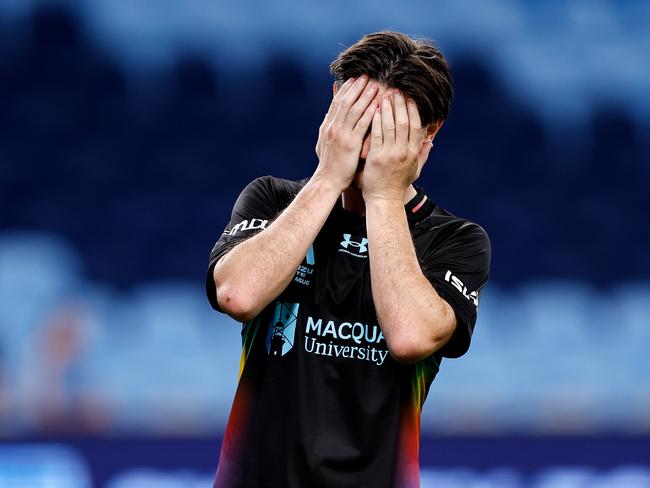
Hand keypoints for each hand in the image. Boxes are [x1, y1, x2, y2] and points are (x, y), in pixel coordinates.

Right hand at [314, 75, 377, 191]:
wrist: (327, 180)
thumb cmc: (329, 164)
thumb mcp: (324, 142)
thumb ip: (328, 127)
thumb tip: (330, 114)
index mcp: (327, 126)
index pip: (337, 102)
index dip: (346, 89)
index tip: (355, 78)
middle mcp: (333, 127)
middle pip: (346, 101)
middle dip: (356, 87)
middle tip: (367, 76)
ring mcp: (341, 135)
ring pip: (354, 110)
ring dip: (365, 96)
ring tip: (375, 85)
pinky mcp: (350, 144)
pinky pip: (361, 125)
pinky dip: (369, 113)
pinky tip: (377, 105)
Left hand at [361, 90, 432, 201]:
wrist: (384, 200)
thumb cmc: (398, 185)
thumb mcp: (415, 171)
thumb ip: (423, 155)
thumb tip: (431, 143)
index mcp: (414, 152)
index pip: (417, 125)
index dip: (414, 110)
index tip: (410, 97)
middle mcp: (404, 151)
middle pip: (405, 122)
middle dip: (401, 104)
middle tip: (396, 90)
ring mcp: (391, 154)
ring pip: (391, 125)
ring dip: (388, 108)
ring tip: (385, 95)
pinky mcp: (377, 157)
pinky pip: (377, 135)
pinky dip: (376, 121)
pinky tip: (373, 110)